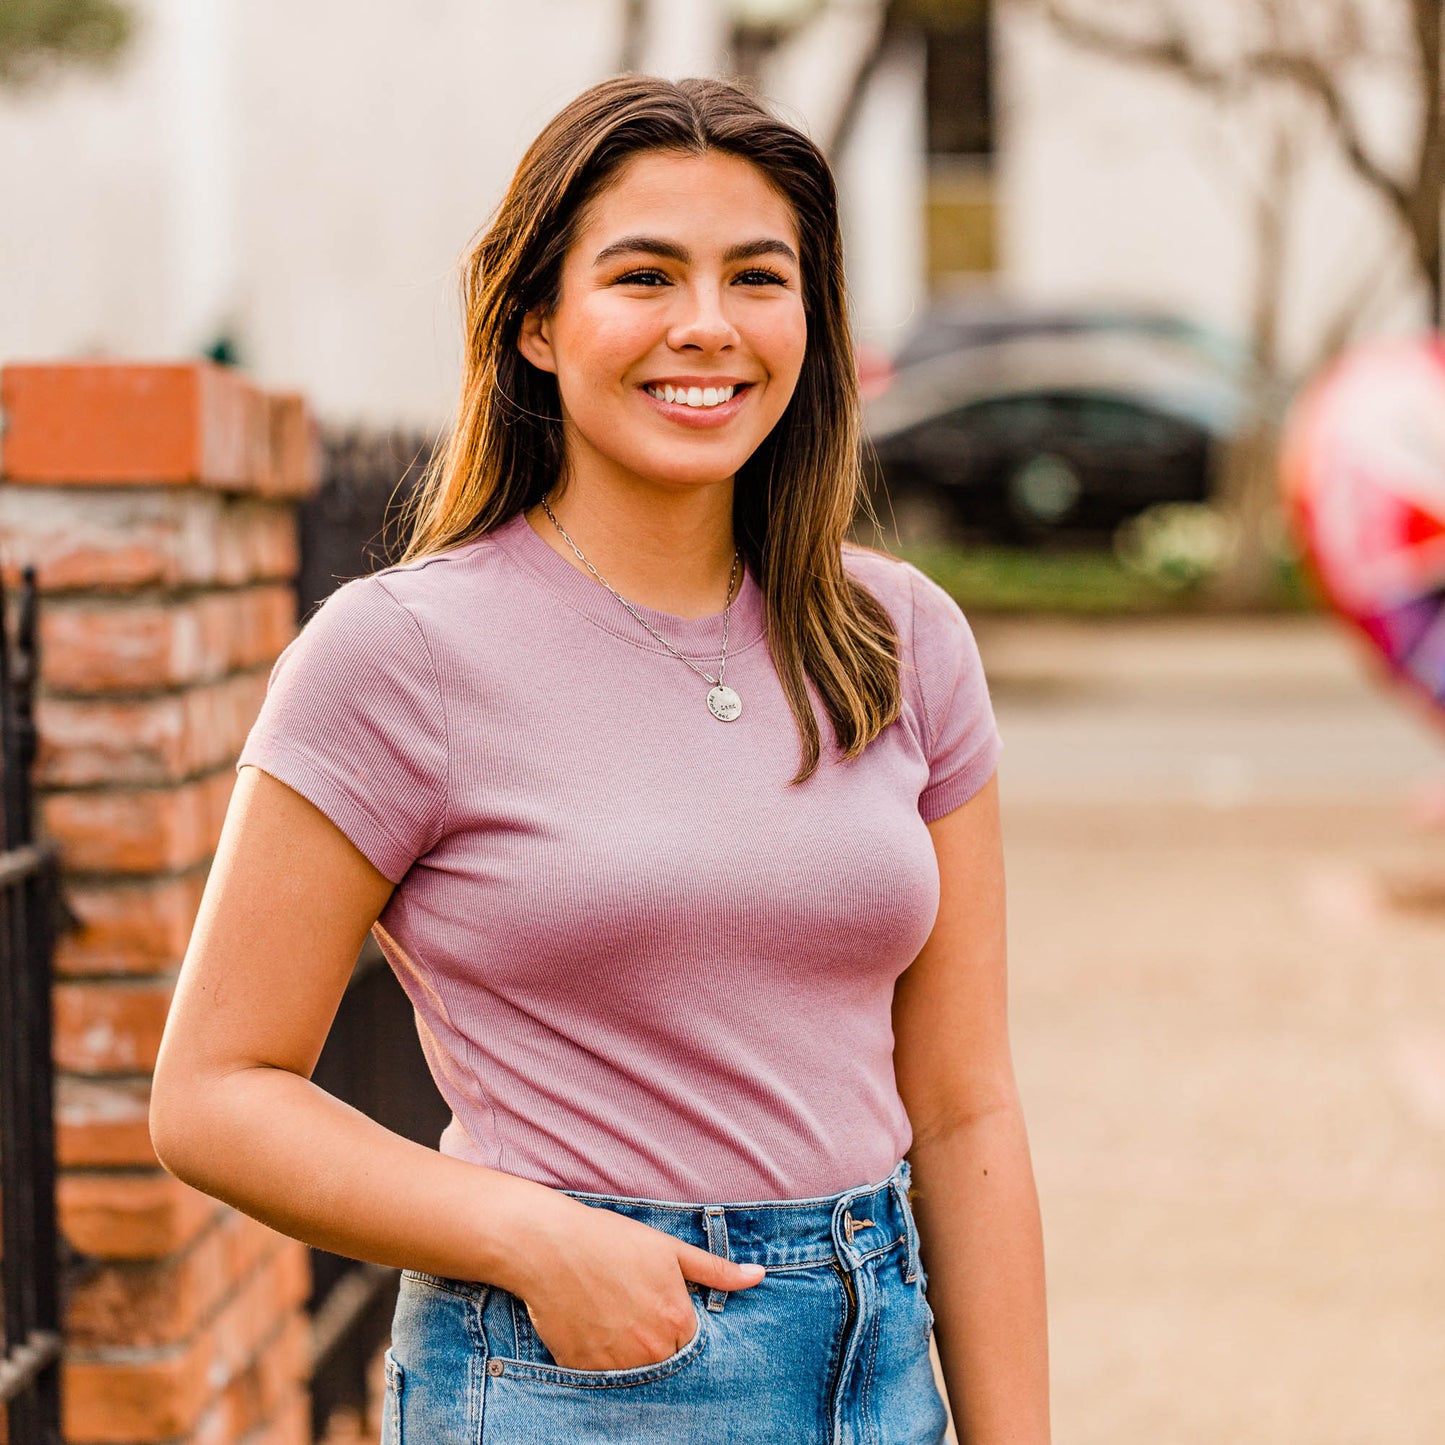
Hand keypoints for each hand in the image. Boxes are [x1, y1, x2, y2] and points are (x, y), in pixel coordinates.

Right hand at [508, 1193, 765, 1371]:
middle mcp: (652, 1350)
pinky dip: (602, 1360)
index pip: (693, 1341)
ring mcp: (617, 1365)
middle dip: (656, 1340)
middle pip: (667, 1360)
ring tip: (613, 1316)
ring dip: (631, 1354)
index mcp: (677, 1320)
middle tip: (632, 1309)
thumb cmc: (610, 1240)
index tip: (658, 1304)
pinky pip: (603, 1379)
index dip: (677, 1322)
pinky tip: (593, 1327)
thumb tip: (759, 1276)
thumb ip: (716, 1270)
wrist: (549, 1245)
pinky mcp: (584, 1371)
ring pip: (636, 1373)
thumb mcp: (669, 1248)